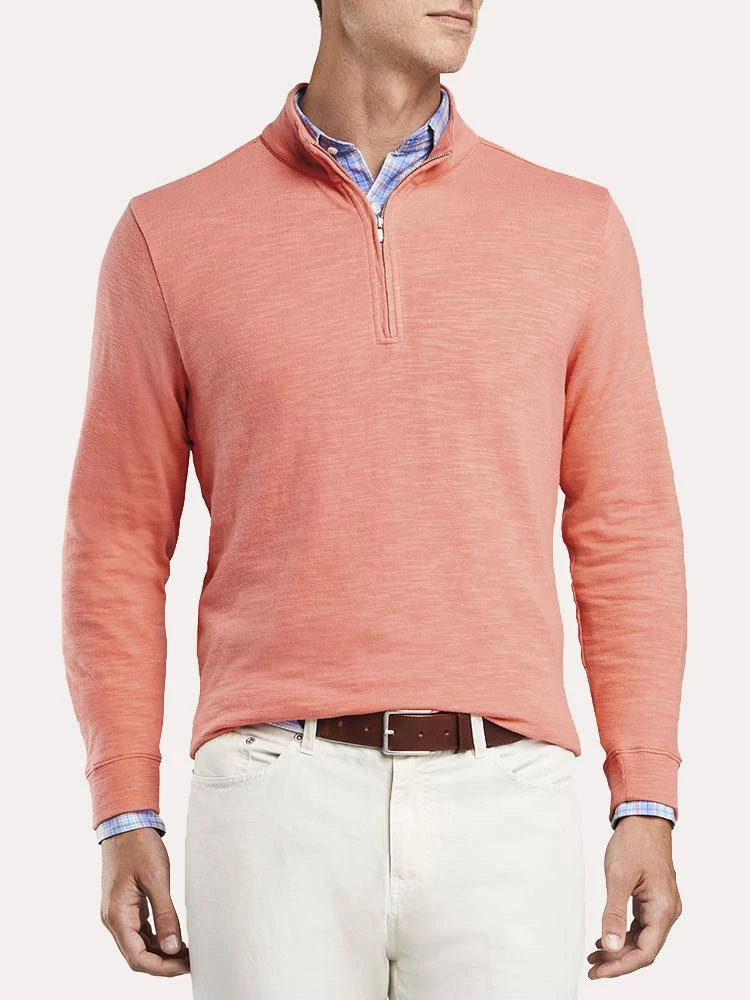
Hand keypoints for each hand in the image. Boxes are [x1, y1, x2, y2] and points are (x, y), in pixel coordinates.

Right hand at [100, 827, 189, 975]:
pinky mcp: (126, 905)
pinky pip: (140, 931)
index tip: (185, 966)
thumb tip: (174, 948)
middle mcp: (113, 919)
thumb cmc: (139, 846)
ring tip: (187, 952)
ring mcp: (118, 913)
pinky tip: (175, 938)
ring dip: (161, 952)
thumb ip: (165, 915)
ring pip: (138, 945)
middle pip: (137, 955)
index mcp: (117, 915)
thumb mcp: (156, 879)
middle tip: (191, 961)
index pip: (137, 957)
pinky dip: (157, 938)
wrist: (126, 823)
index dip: (162, 967)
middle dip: (164, 963)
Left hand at [588, 816, 680, 978]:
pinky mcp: (654, 900)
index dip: (621, 966)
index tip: (598, 972)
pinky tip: (605, 939)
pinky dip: (623, 935)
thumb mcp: (618, 878)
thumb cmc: (634, 843)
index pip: (645, 953)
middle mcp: (667, 912)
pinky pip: (641, 926)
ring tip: (594, 956)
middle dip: (618, 961)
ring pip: (642, 939)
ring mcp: (662, 907)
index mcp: (663, 910)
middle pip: (645, 950)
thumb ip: (613, 913)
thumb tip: (609, 946)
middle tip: (592, 968)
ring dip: (619, 950)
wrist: (644, 820)